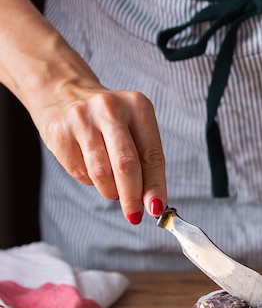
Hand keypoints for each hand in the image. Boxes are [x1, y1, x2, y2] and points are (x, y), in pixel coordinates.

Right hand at [32, 84, 166, 222]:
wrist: (62, 92)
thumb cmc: (107, 118)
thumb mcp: (133, 127)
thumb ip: (144, 161)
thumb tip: (151, 201)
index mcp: (137, 106)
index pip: (152, 155)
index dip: (155, 186)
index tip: (155, 208)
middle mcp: (110, 109)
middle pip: (126, 165)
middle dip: (132, 197)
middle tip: (134, 215)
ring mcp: (81, 120)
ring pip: (101, 174)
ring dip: (110, 191)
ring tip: (113, 189)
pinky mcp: (59, 133)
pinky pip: (80, 173)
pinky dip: (90, 181)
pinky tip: (90, 168)